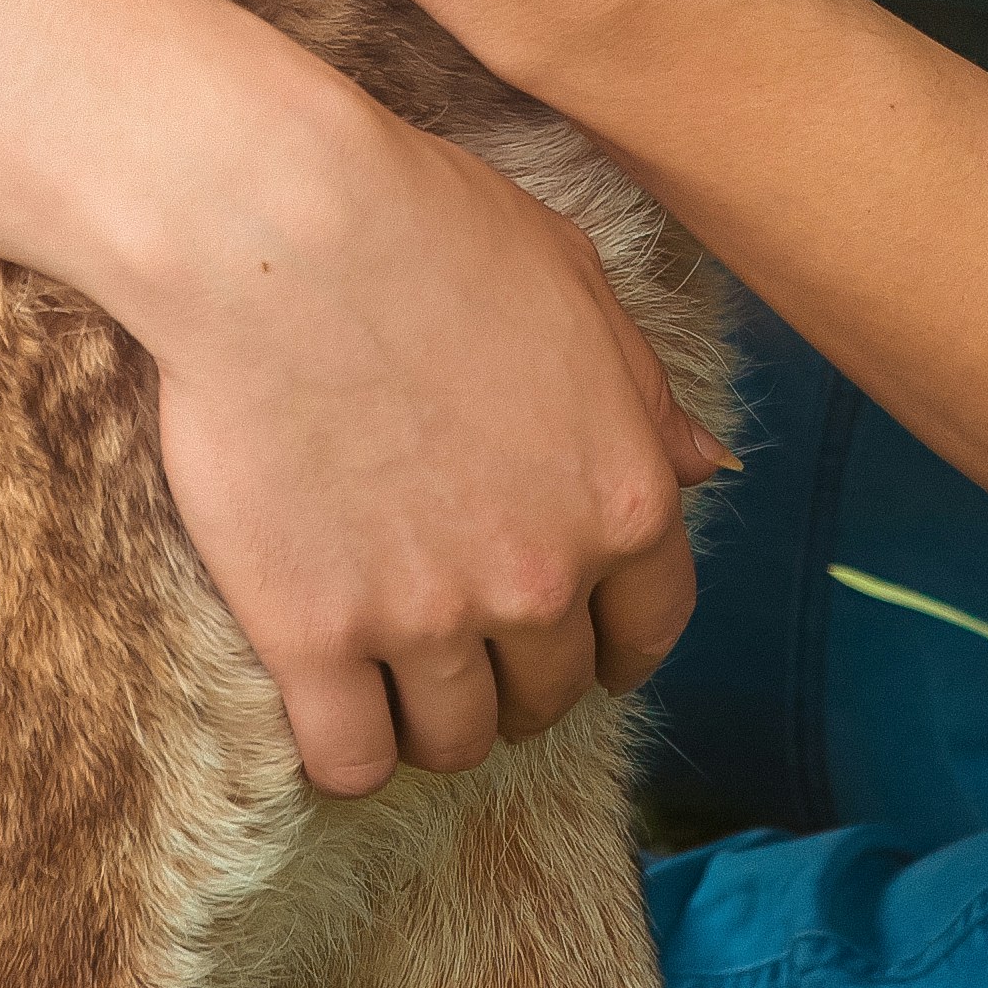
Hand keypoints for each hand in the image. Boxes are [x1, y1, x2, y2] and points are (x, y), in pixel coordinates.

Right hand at [128, 74, 731, 796]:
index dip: (616, 648)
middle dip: (518, 677)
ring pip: (453, 739)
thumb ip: (643, 397)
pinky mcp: (315, 635)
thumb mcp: (578, 287)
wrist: (284, 230)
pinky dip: (347, 751)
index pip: (649, 628)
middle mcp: (542, 576)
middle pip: (547, 693)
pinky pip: (350, 758)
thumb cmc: (430, 229)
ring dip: (434, 717)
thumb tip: (704, 466)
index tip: (583, 651)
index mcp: (623, 497)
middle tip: (466, 641)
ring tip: (395, 675)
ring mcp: (429, 616)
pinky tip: (332, 706)